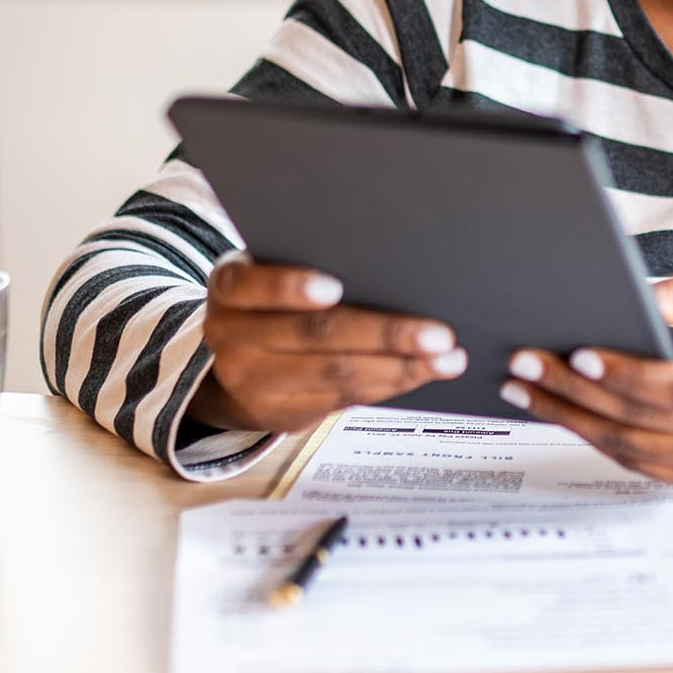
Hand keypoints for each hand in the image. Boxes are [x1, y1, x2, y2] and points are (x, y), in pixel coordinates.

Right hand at [194, 256, 466, 432]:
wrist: (225, 370)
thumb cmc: (266, 304)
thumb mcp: (264, 277)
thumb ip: (303, 266)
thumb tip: (389, 258)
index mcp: (229, 290)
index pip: (252, 286)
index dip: (290, 287)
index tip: (335, 287)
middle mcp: (232, 338)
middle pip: (313, 335)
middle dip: (382, 334)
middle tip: (436, 333)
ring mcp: (254, 383)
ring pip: (336, 374)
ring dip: (400, 366)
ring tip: (447, 357)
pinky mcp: (283, 414)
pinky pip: (345, 398)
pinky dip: (391, 383)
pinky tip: (425, 371)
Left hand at [498, 268, 672, 489]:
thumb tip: (632, 299)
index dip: (627, 377)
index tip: (577, 357)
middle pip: (641, 420)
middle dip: (574, 392)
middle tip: (524, 364)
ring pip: (628, 447)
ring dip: (569, 419)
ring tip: (524, 389)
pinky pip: (632, 462)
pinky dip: (590, 436)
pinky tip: (557, 411)